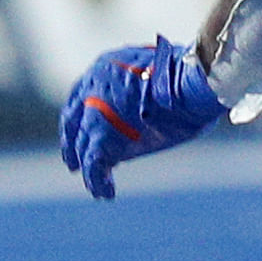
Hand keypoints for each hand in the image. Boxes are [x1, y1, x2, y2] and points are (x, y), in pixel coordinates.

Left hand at [58, 39, 223, 201]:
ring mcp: (94, 112)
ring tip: (97, 187)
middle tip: (73, 163)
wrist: (187, 80)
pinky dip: (98, 181)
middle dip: (73, 142)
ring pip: (83, 146)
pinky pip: (93, 165)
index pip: (84, 93)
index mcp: (104, 67)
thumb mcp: (157, 74)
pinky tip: (105, 193)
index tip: (85, 127)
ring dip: (87, 167)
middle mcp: (92, 87)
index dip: (84, 114)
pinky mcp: (101, 137)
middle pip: (73, 120)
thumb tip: (148, 111)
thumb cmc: (188, 74)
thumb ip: (143, 89)